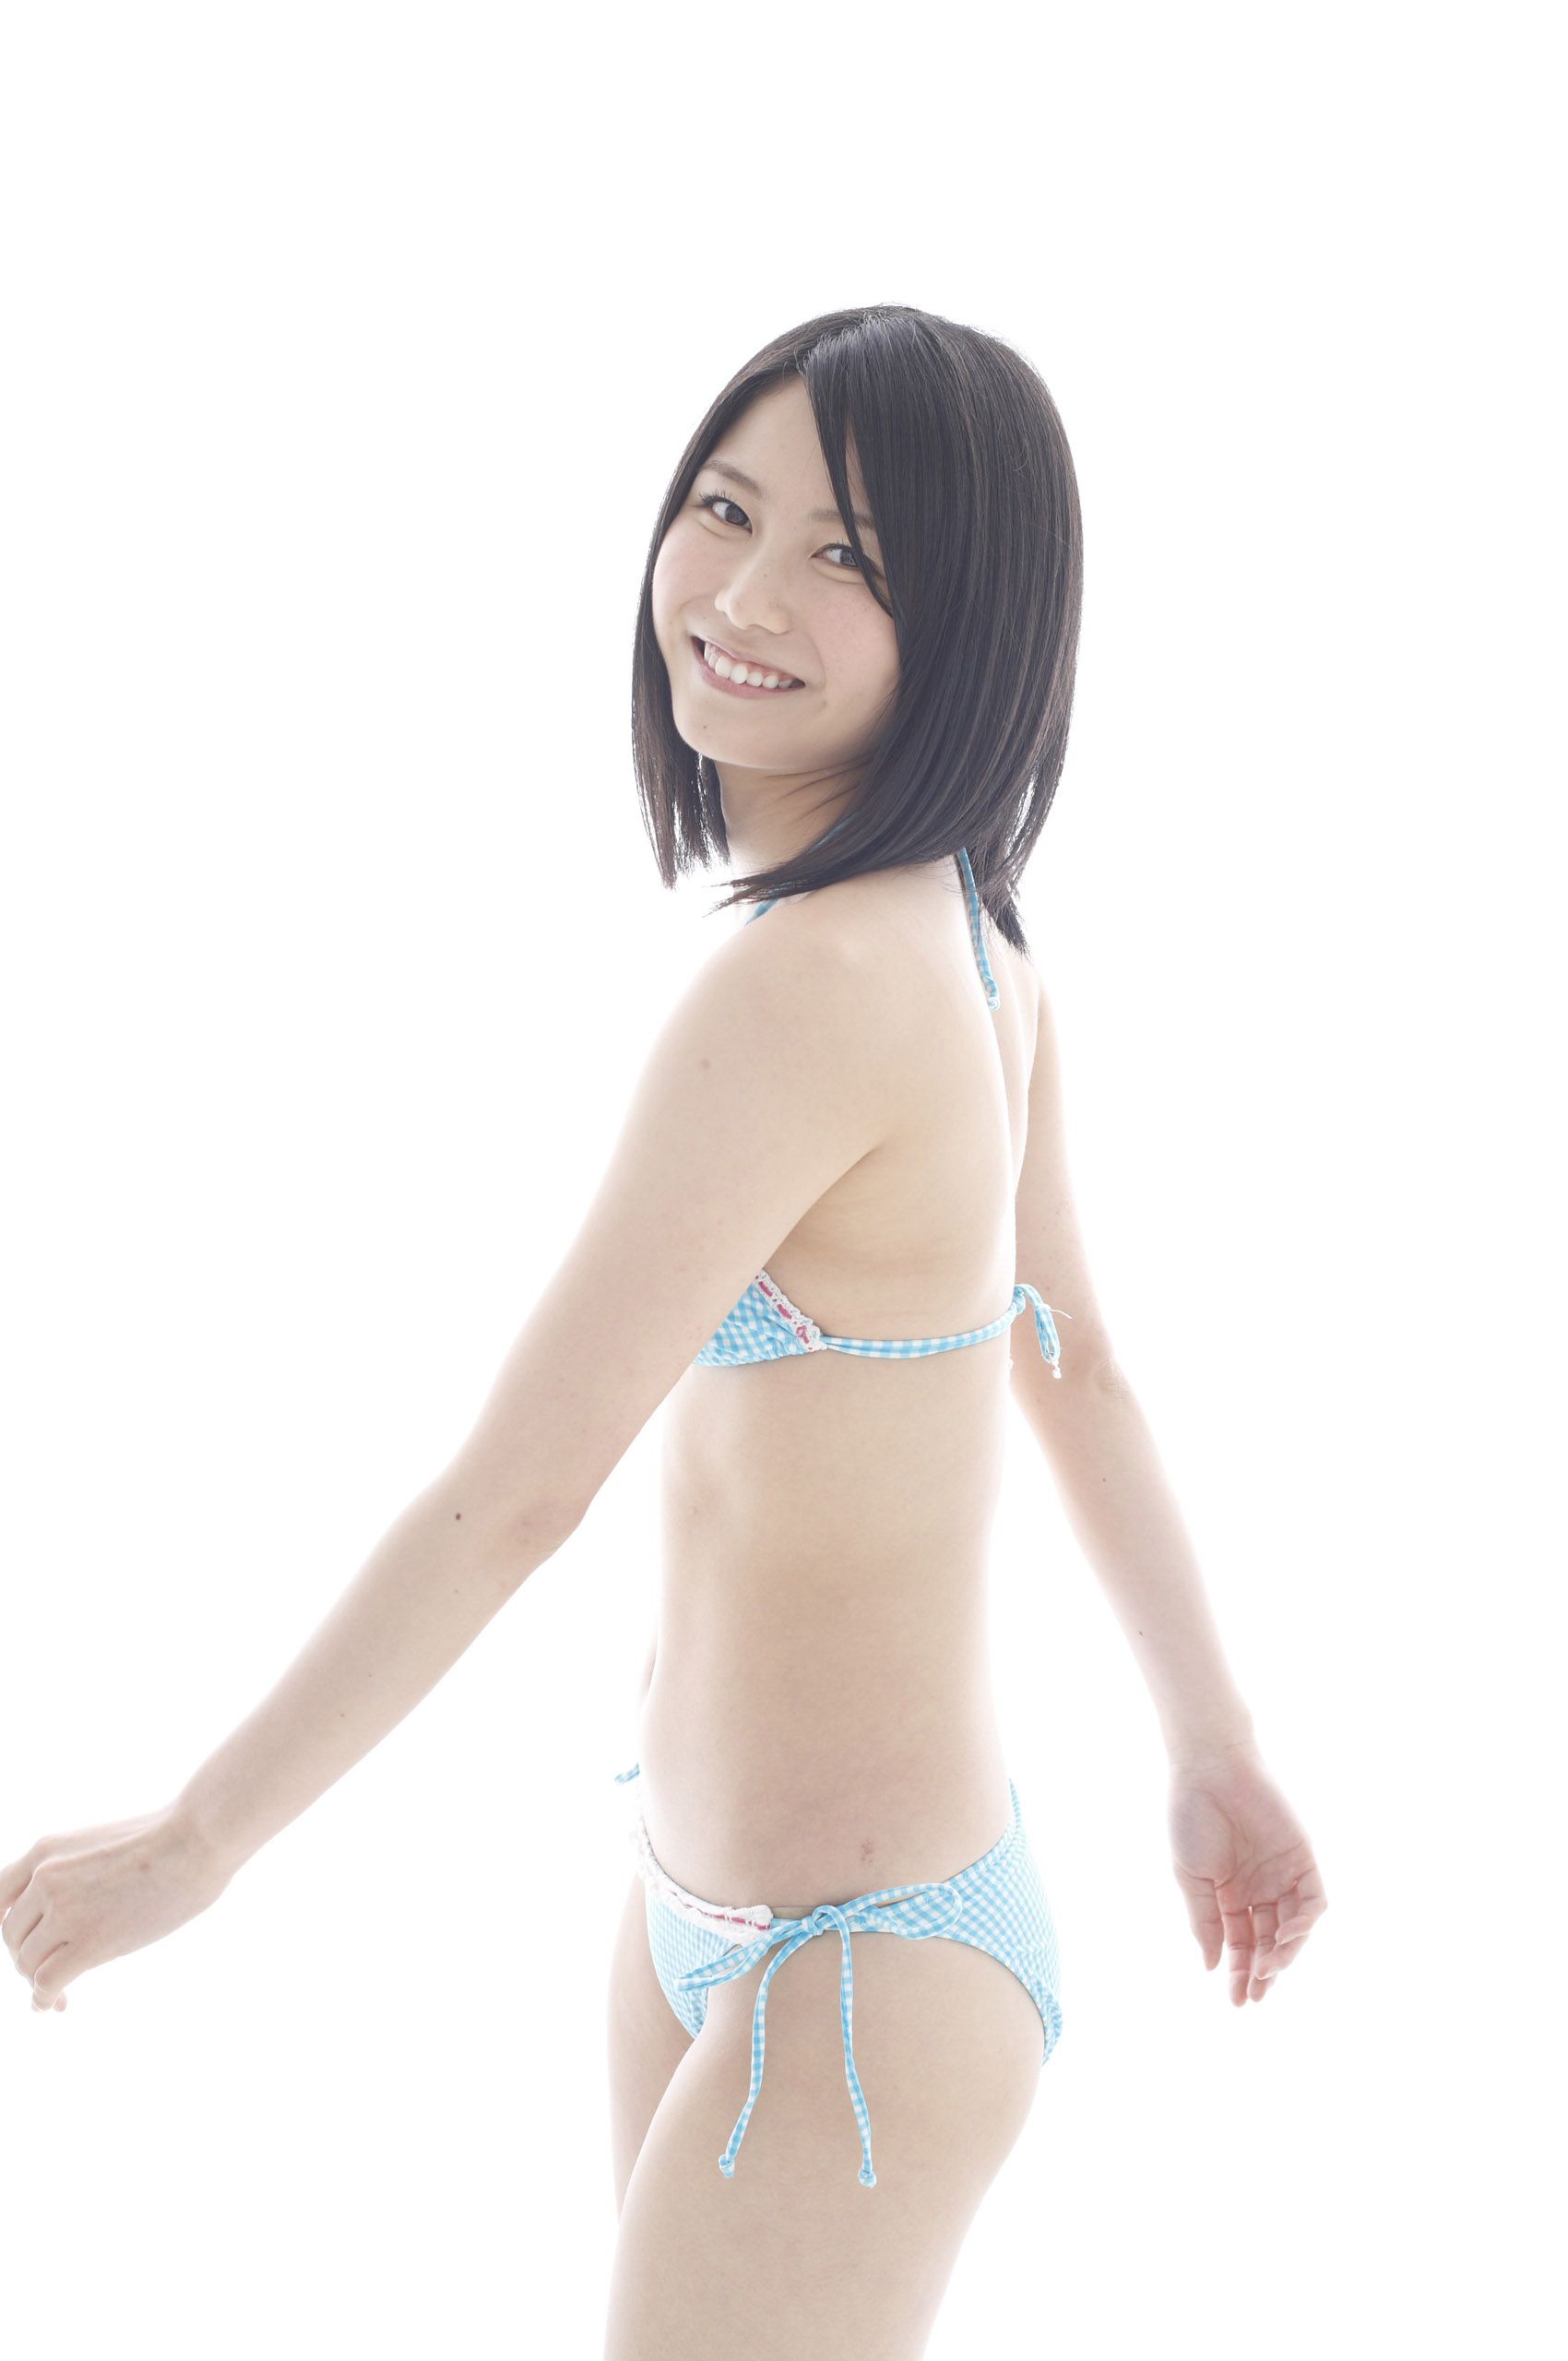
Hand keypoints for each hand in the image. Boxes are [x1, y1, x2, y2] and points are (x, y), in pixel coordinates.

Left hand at [1, 1805, 233, 2013]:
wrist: (197, 1838)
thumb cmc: (167, 1836)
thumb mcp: (98, 1843)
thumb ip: (72, 1872)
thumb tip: (71, 1914)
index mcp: (45, 1850)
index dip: (5, 1925)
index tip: (22, 1942)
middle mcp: (45, 1879)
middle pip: (12, 1934)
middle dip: (26, 1957)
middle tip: (51, 1969)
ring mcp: (65, 1911)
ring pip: (27, 1962)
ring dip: (38, 1981)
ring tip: (58, 1993)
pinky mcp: (89, 1942)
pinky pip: (48, 1982)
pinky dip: (45, 1998)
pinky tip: (58, 2003)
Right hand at [1166, 1739, 1327, 2005]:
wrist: (1210, 1770)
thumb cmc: (1192, 1818)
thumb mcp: (1191, 1877)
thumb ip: (1204, 1921)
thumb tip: (1212, 1965)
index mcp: (1230, 1894)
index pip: (1241, 1943)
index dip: (1240, 1972)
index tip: (1236, 2001)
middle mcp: (1260, 1888)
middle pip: (1269, 1942)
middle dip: (1264, 1971)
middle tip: (1255, 1995)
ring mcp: (1283, 1874)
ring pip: (1293, 1927)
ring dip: (1284, 1953)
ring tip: (1267, 1970)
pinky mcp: (1303, 1858)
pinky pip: (1313, 1900)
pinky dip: (1303, 1923)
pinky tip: (1284, 1939)